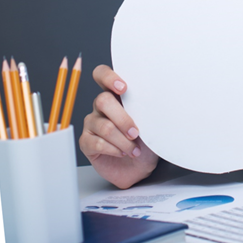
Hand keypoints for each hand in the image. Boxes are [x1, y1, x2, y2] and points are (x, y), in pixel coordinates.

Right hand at [79, 65, 158, 188]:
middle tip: (135, 132)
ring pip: (104, 126)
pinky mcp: (86, 142)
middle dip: (122, 118)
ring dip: (122, 140)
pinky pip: (96, 143)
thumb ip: (146, 108)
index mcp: (116, 95)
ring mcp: (92, 124)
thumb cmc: (145, 142)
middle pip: (102, 100)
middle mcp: (101, 107)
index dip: (109, 77)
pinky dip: (114, 149)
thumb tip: (156, 99)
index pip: (102, 75)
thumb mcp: (151, 122)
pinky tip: (122, 152)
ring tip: (134, 149)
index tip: (123, 88)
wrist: (140, 167)